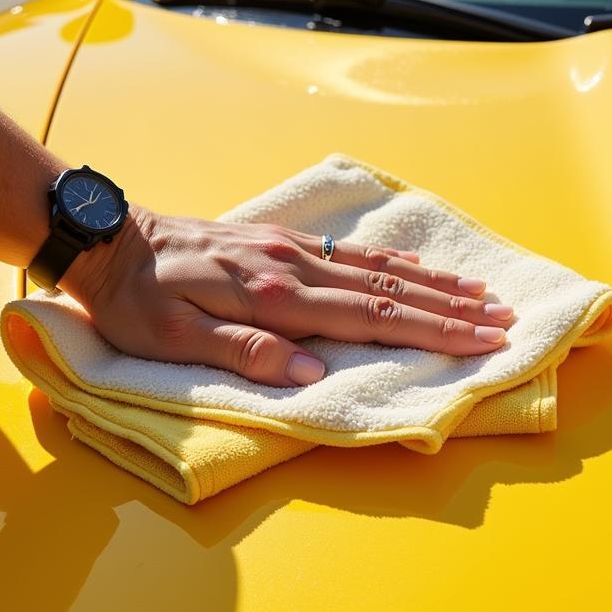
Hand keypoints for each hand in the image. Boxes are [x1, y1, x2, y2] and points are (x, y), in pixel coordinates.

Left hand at [61, 207, 514, 386]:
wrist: (108, 240)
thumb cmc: (137, 301)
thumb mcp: (174, 339)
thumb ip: (245, 352)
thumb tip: (310, 371)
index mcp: (276, 297)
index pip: (373, 316)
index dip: (433, 330)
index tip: (482, 338)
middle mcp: (295, 269)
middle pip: (391, 290)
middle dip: (451, 308)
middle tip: (503, 318)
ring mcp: (291, 251)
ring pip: (378, 268)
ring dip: (433, 284)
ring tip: (478, 293)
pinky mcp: (281, 244)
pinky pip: (350, 252)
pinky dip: (392, 261)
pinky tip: (416, 266)